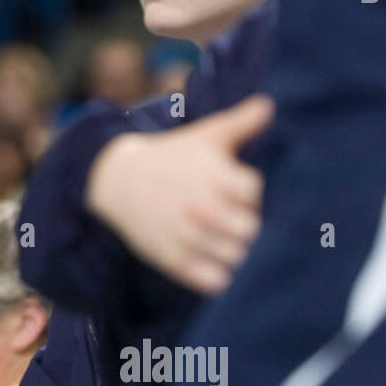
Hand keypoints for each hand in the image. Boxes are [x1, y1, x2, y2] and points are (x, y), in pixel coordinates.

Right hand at [86, 94, 272, 294]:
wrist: (117, 180)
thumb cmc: (170, 155)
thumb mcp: (204, 134)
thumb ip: (241, 122)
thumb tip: (269, 104)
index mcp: (212, 175)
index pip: (252, 192)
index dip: (246, 192)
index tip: (230, 189)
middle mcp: (200, 206)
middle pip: (249, 229)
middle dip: (241, 223)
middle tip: (227, 218)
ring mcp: (184, 234)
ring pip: (234, 256)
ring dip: (230, 248)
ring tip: (217, 237)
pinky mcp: (171, 259)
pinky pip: (213, 281)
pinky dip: (217, 274)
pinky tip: (208, 259)